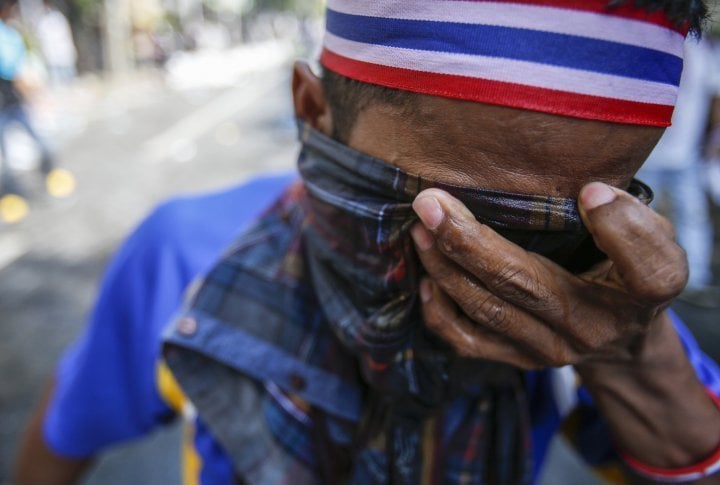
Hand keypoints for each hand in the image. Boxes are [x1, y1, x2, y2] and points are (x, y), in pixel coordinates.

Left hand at [410, 182, 688, 368]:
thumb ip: (635, 224)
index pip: (647, 271)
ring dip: (445, 267)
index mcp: (640, 295)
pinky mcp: (519, 361)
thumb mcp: (654, 245)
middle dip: (469, 241)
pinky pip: (469, 342)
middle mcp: (589, 330)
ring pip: (486, 310)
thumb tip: (591, 194)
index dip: (622, 231)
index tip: (590, 193)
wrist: (618, 343)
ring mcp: (547, 351)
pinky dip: (440, 311)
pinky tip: (425, 279)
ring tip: (420, 229)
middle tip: (430, 203)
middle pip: (523, 285)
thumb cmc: (628, 278)